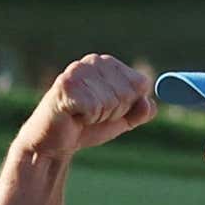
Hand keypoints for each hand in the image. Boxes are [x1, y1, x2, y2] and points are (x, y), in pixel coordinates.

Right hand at [16, 54, 156, 157]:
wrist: (53, 144)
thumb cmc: (86, 127)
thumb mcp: (120, 120)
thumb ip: (140, 112)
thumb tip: (150, 104)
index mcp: (108, 64)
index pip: (141, 83)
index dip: (129, 106)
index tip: (109, 110)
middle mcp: (93, 61)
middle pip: (128, 92)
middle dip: (114, 113)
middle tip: (93, 115)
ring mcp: (78, 71)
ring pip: (112, 101)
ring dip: (99, 117)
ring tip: (82, 116)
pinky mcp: (66, 85)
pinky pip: (95, 107)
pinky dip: (87, 119)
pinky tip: (73, 117)